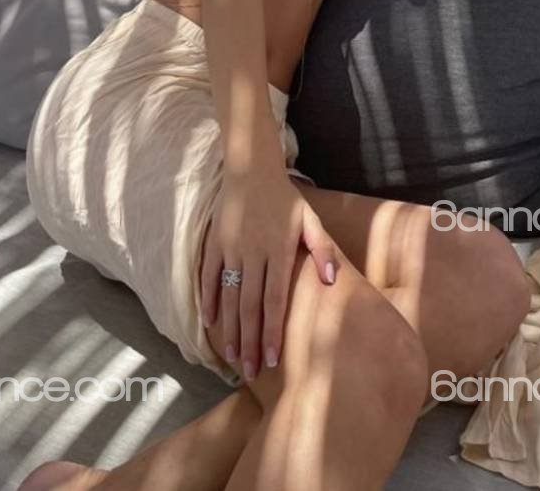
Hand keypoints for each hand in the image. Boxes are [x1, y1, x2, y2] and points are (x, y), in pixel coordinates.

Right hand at [200, 170, 336, 379]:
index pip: (275, 300)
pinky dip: (207, 302)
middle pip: (249, 307)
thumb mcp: (310, 220)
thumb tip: (332, 280)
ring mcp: (230, 249)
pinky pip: (207, 277)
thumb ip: (322, 249)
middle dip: (250, 342)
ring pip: (227, 297)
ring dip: (230, 330)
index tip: (273, 359)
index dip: (273, 331)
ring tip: (233, 358)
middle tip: (251, 371)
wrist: (251, 169)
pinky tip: (210, 324)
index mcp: (278, 251)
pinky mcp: (213, 243)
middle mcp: (252, 254)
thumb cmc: (286, 198)